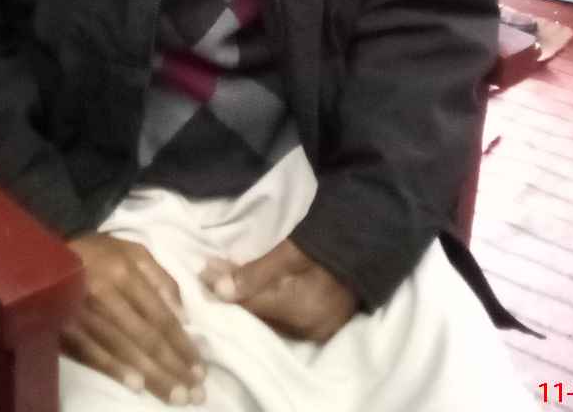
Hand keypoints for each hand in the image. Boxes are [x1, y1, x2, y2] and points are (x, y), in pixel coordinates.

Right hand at [63, 233, 205, 405]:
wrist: (45, 255)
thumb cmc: (98, 253)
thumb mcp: (134, 252)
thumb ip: (161, 280)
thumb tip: (184, 317)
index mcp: (126, 272)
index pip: (160, 315)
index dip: (182, 344)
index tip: (200, 368)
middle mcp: (107, 293)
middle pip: (146, 336)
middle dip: (173, 367)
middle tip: (195, 393)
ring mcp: (83, 312)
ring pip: (123, 349)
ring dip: (151, 376)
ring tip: (175, 396)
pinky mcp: (63, 328)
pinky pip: (92, 353)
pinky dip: (115, 370)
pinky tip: (136, 386)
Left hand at [200, 239, 356, 342]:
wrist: (368, 239)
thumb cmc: (328, 239)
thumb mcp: (290, 250)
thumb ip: (255, 272)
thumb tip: (217, 290)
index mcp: (300, 309)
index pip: (250, 307)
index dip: (223, 289)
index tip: (203, 271)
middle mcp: (308, 329)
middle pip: (259, 315)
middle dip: (234, 294)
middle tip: (212, 272)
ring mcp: (316, 331)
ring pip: (270, 319)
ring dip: (249, 300)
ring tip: (230, 278)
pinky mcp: (322, 327)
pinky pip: (285, 321)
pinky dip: (268, 305)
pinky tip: (256, 289)